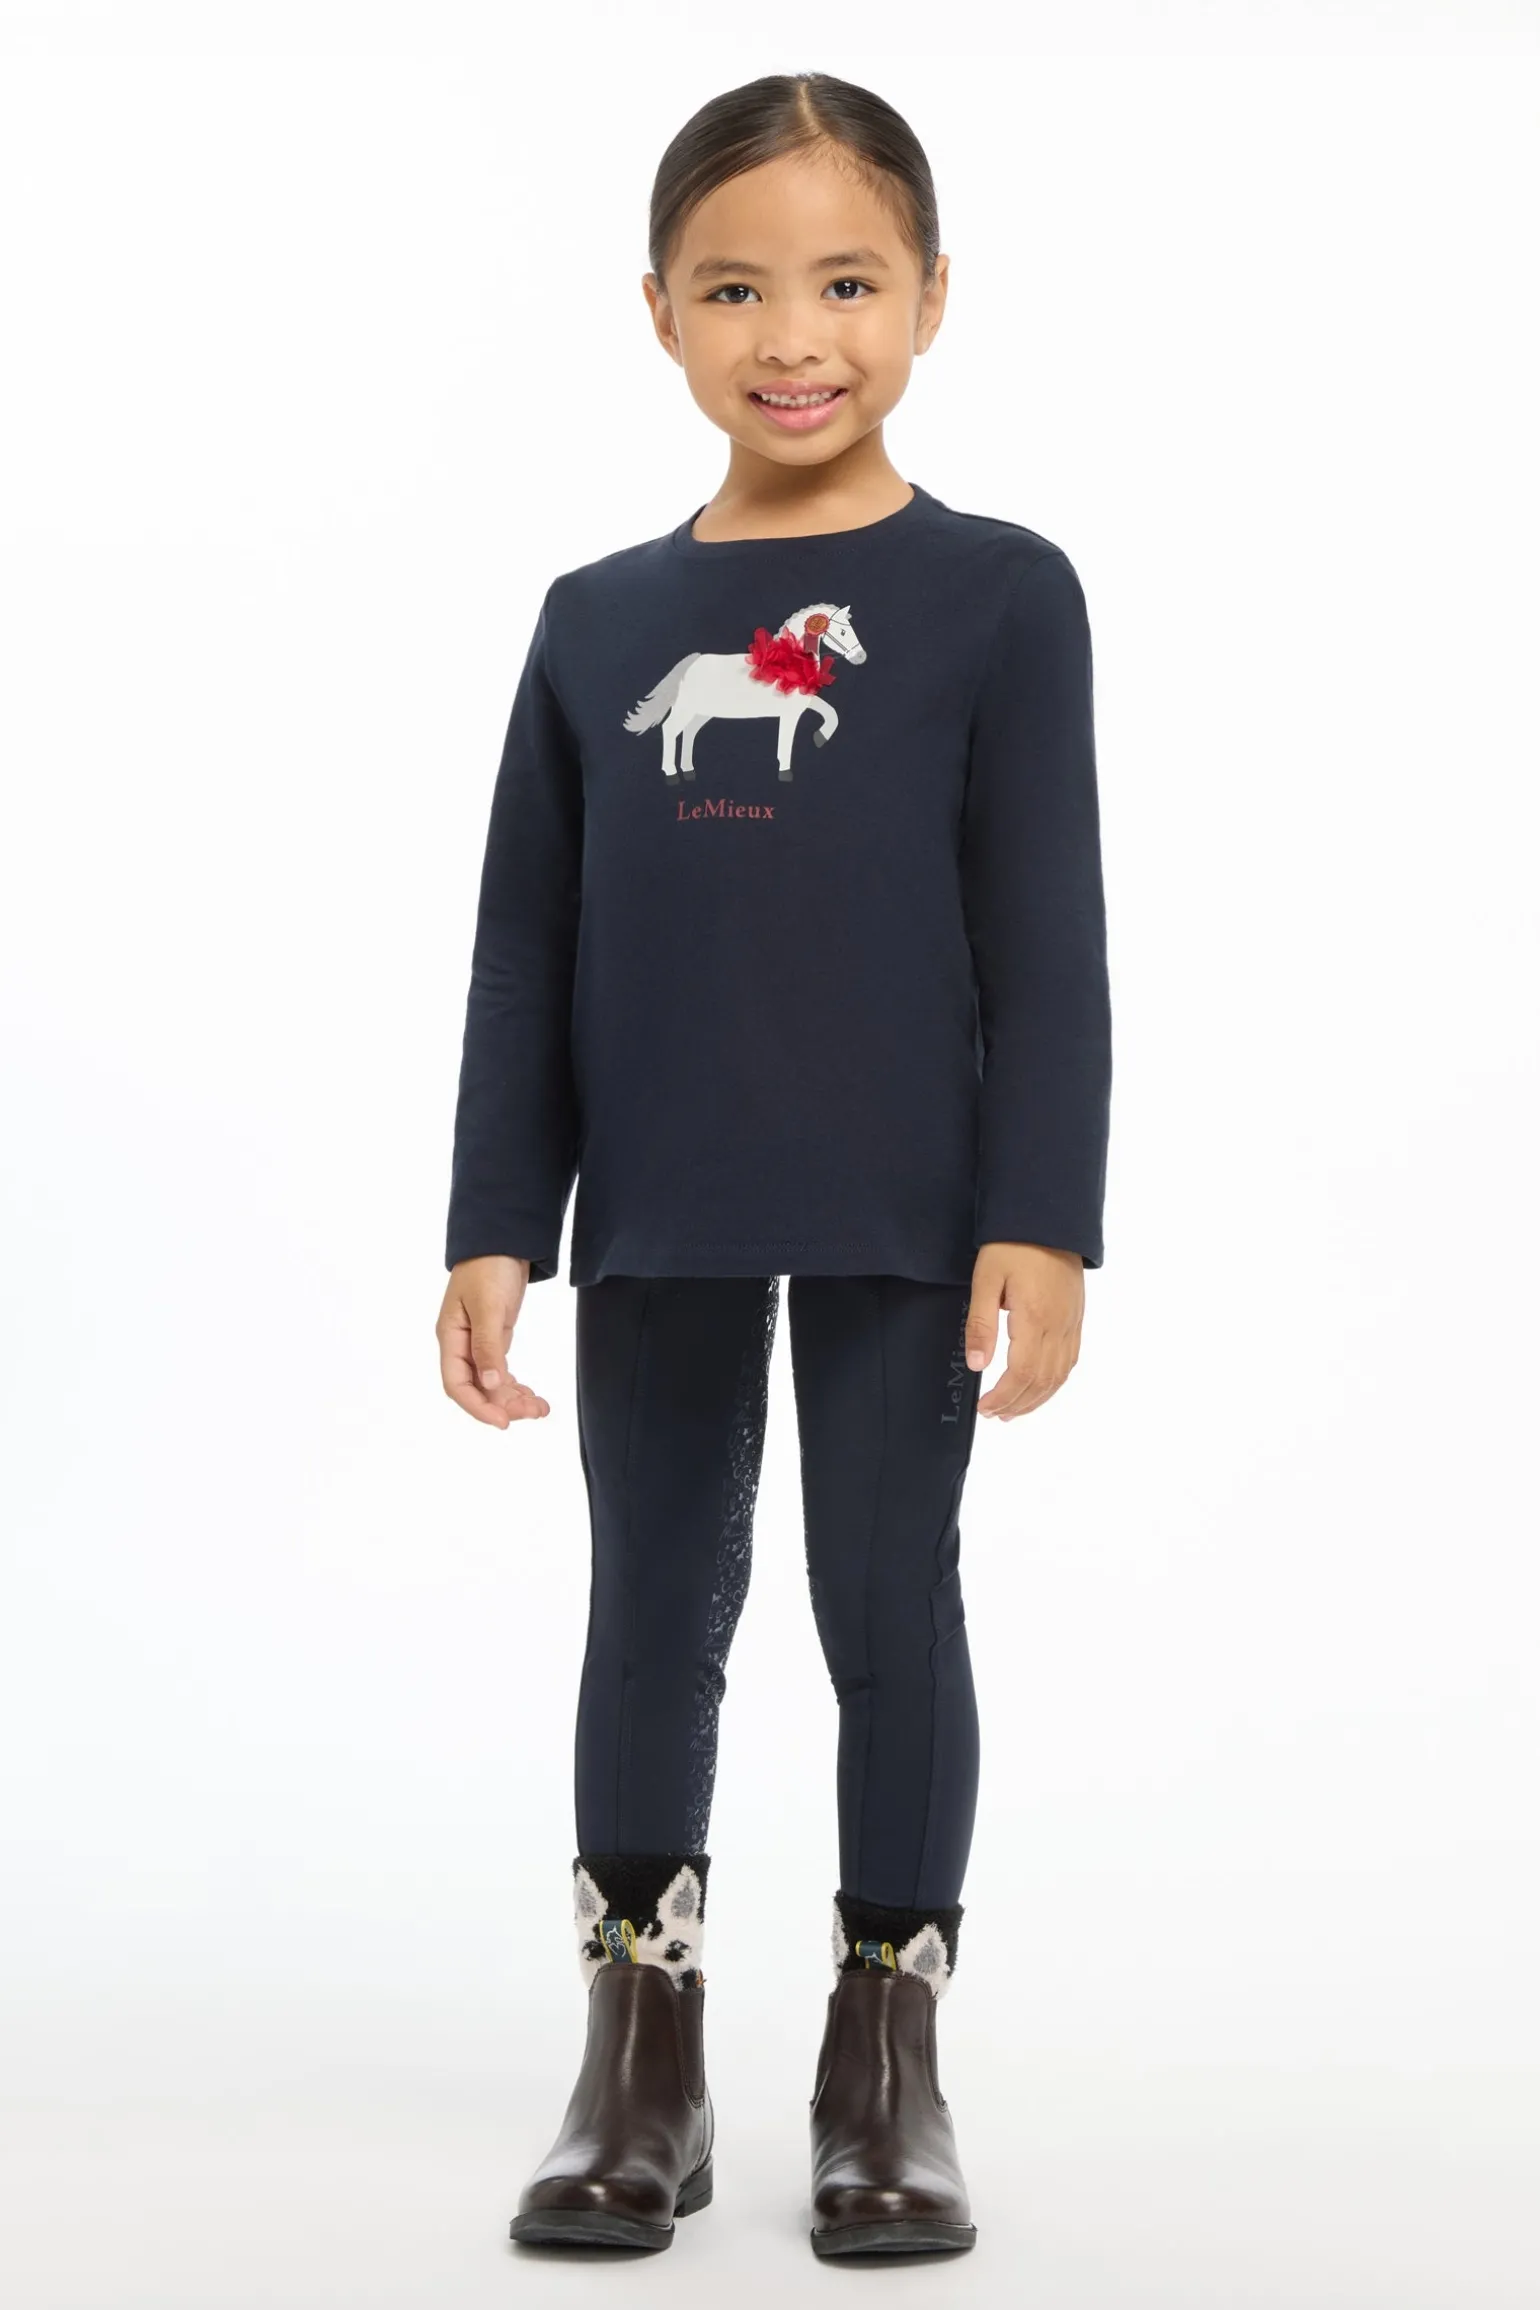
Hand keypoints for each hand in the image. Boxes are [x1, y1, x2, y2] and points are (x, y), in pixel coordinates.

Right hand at [437, 1255, 550, 1426]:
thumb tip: (489, 1383)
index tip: (503, 1422)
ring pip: (491, 1382)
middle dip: (502, 1404)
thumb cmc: (489, 1266)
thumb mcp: (488, 1305)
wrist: (503, 1239)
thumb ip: (488, 1345)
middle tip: (533, 1412)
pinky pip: (500, 1370)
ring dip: (512, 1398)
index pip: (456, 1384)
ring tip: (540, 1408)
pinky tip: (531, 1396)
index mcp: (450, 1337)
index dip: (477, 1407)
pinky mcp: (494, 1337)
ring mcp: (477, 1341)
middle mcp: (460, 1344)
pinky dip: (515, 1385)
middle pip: (476, 1387)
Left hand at [965, 1242, 1083, 1420]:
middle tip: (994, 1414)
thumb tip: (977, 1365)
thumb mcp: (986, 1279)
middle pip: (1042, 1381)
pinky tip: (1041, 1386)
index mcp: (1035, 1318)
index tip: (984, 1407)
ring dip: (1037, 1398)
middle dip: (1017, 1403)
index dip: (1003, 1396)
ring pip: (1060, 1375)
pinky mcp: (1076, 1317)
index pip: (1022, 1373)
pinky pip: (1070, 1360)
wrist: (1049, 1218)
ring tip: (1014, 1411)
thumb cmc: (1012, 1245)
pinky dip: (1055, 1382)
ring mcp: (1072, 1323)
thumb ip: (981, 1324)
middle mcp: (1060, 1326)